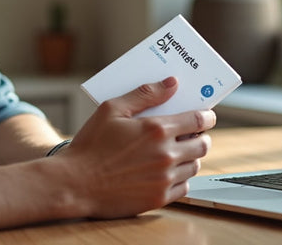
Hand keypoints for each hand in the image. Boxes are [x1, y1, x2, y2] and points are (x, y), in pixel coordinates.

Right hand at [59, 77, 215, 217]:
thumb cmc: (91, 145)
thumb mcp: (112, 109)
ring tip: (179, 152)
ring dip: (191, 157)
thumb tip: (171, 83)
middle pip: (202, 144)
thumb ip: (144, 93)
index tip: (207, 116)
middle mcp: (166, 155)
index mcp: (157, 129)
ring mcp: (164, 179)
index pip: (199, 120)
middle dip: (201, 137)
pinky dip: (181, 178)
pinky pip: (184, 187)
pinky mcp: (158, 198)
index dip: (207, 116)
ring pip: (194, 166)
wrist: (74, 183)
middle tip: (193, 134)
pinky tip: (169, 171)